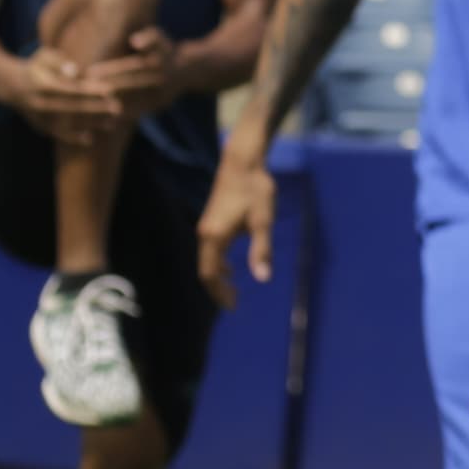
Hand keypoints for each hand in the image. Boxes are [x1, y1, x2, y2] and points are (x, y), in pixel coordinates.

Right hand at [5, 48, 121, 146]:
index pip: (70, 88)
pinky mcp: (38, 125)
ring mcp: (38, 116)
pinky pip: (56, 134)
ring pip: (67, 123)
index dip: (90, 90)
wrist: (10, 86)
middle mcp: (38, 102)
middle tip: (118, 108)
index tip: (110, 90)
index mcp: (41, 84)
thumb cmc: (36, 67)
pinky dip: (72, 138)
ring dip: (89, 124)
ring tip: (111, 123)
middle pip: (71, 107)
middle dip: (96, 109)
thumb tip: (75, 70)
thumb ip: (60, 61)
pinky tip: (90, 139)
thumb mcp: (44, 57)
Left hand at [82, 27, 178, 115]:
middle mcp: (162, 81)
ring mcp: (161, 96)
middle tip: (83, 89)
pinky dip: (118, 116)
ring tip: (87, 105)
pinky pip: (134, 113)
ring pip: (132, 101)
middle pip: (129, 86)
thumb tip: (135, 41)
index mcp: (160, 63)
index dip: (110, 69)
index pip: (132, 67)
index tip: (90, 72)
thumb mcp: (159, 38)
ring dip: (110, 104)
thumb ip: (148, 39)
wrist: (187, 71)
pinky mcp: (156, 107)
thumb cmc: (164, 49)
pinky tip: (102, 119)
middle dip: (105, 88)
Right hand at [194, 138, 277, 307]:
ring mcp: (206, 227)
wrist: (242, 162)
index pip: (210, 274)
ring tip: (232, 291)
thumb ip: (261, 250)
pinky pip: (211, 250)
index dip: (219, 293)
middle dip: (217, 289)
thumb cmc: (255, 190)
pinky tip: (231, 267)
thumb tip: (262, 278)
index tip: (232, 306)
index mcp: (214, 237)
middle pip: (205, 270)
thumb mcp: (263, 222)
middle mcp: (205, 234)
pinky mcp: (211, 220)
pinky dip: (219, 263)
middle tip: (233, 303)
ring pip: (207, 260)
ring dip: (218, 277)